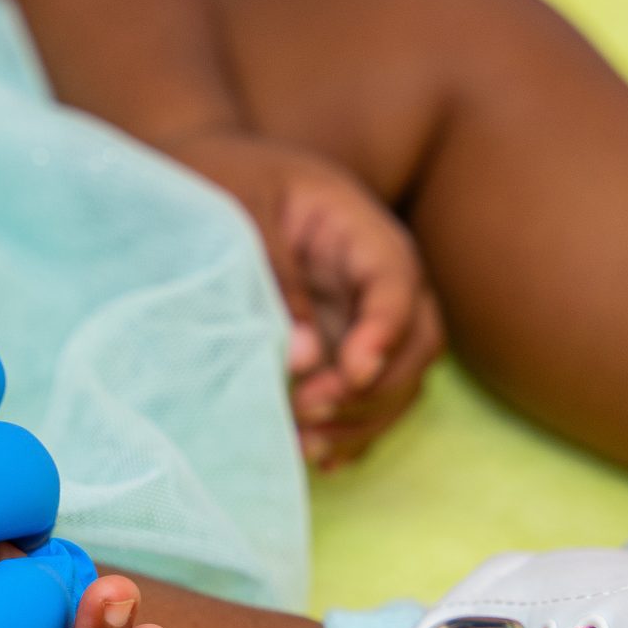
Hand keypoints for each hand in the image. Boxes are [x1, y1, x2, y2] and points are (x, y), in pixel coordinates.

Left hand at [165, 129, 443, 466]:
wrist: (212, 169)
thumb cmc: (226, 175)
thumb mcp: (241, 206)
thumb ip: (275, 276)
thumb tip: (304, 359)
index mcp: (359, 228)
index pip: (396, 282)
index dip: (384, 332)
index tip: (352, 373)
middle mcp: (377, 276)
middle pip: (415, 340)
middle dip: (374, 387)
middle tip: (309, 410)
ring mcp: (363, 314)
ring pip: (399, 378)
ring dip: (364, 420)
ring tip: (306, 447)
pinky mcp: (342, 344)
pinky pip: (367, 393)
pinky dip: (351, 429)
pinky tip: (319, 458)